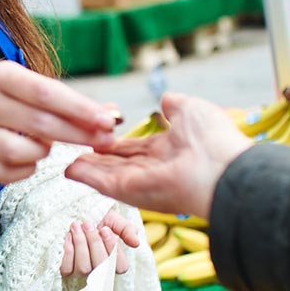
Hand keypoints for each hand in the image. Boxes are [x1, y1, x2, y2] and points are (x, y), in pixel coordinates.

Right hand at [0, 62, 118, 183]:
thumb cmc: (19, 93)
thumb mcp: (40, 85)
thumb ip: (76, 102)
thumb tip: (113, 117)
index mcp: (3, 76)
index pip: (45, 93)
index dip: (80, 109)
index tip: (108, 122)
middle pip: (39, 124)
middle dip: (78, 135)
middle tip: (106, 141)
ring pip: (21, 152)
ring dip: (46, 152)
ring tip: (51, 145)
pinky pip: (8, 173)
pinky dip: (28, 169)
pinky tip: (34, 158)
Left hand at [59, 209, 142, 277]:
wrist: (75, 213)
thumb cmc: (98, 219)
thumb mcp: (115, 220)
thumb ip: (127, 230)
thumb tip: (136, 243)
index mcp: (115, 261)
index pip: (120, 266)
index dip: (112, 248)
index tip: (104, 229)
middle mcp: (100, 270)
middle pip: (100, 266)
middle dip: (93, 242)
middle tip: (87, 224)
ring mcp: (83, 272)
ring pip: (84, 268)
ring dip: (80, 244)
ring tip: (76, 226)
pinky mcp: (67, 270)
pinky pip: (67, 268)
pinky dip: (68, 251)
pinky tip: (68, 237)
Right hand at [64, 93, 251, 218]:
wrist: (223, 169)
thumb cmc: (214, 140)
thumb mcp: (191, 110)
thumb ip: (174, 105)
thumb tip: (166, 99)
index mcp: (168, 151)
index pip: (136, 149)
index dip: (117, 143)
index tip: (99, 136)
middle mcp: (153, 169)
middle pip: (118, 163)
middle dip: (97, 158)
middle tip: (76, 148)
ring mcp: (141, 182)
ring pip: (107, 174)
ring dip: (87, 168)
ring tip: (66, 161)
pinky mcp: (130, 191)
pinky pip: (103, 183)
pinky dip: (86, 176)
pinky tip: (70, 169)